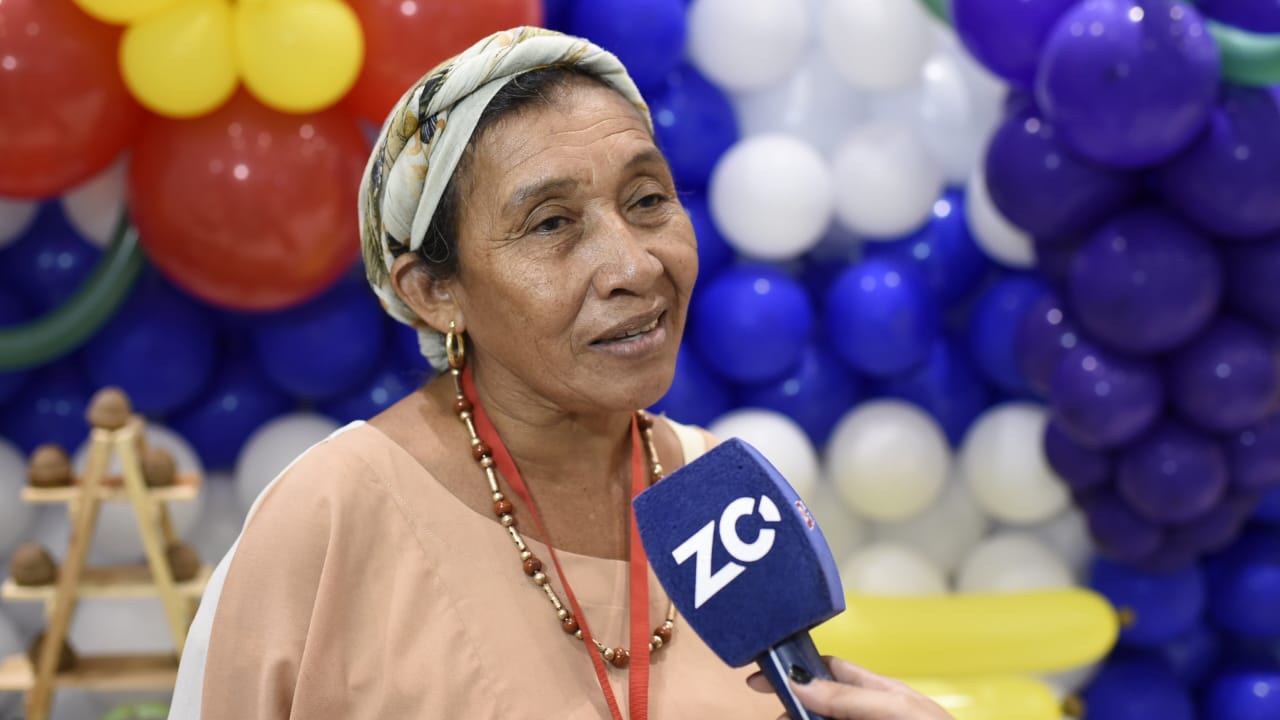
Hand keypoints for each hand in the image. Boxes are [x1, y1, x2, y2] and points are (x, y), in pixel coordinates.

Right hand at [746, 656, 955, 719]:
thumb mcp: (895, 709)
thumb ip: (849, 696)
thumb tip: (800, 680)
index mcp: (879, 692)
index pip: (829, 670)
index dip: (796, 668)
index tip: (762, 675)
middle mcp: (870, 714)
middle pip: (820, 705)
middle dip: (793, 707)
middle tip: (773, 715)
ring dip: (799, 719)